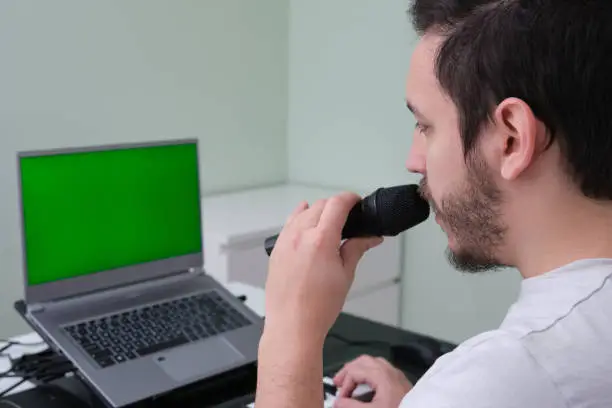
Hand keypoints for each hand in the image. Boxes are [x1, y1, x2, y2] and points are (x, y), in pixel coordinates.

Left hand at [263, 193, 383, 343]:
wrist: (292, 325)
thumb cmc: (318, 307)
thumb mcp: (345, 275)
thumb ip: (356, 248)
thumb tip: (370, 237)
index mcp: (321, 240)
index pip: (337, 204)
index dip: (350, 199)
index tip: (357, 202)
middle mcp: (300, 236)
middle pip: (320, 205)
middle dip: (336, 205)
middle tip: (349, 216)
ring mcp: (285, 242)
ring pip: (303, 212)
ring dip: (318, 211)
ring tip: (329, 222)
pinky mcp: (276, 250)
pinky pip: (289, 224)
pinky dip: (300, 219)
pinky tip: (306, 223)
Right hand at [333, 355, 412, 407]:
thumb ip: (352, 407)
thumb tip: (337, 403)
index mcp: (381, 375)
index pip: (354, 371)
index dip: (343, 385)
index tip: (340, 400)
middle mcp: (389, 370)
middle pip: (363, 361)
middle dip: (348, 371)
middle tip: (338, 383)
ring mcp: (396, 374)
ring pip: (373, 362)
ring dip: (359, 370)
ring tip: (351, 382)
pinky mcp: (401, 381)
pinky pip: (382, 368)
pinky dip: (369, 372)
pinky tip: (367, 385)